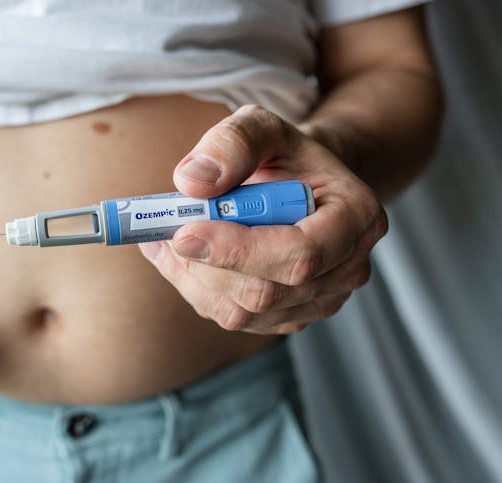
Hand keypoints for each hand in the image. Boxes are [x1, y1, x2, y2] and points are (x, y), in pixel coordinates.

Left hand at [139, 105, 386, 333]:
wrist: (298, 183)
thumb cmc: (283, 155)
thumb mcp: (260, 127)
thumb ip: (232, 141)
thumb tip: (194, 181)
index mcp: (356, 217)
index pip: (300, 254)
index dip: (238, 251)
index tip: (185, 232)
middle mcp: (347, 267)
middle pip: (267, 292)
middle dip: (206, 265)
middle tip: (166, 231)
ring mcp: (321, 300)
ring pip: (243, 312)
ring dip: (194, 277)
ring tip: (171, 236)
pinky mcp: (288, 316)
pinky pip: (233, 317)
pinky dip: (196, 288)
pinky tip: (184, 256)